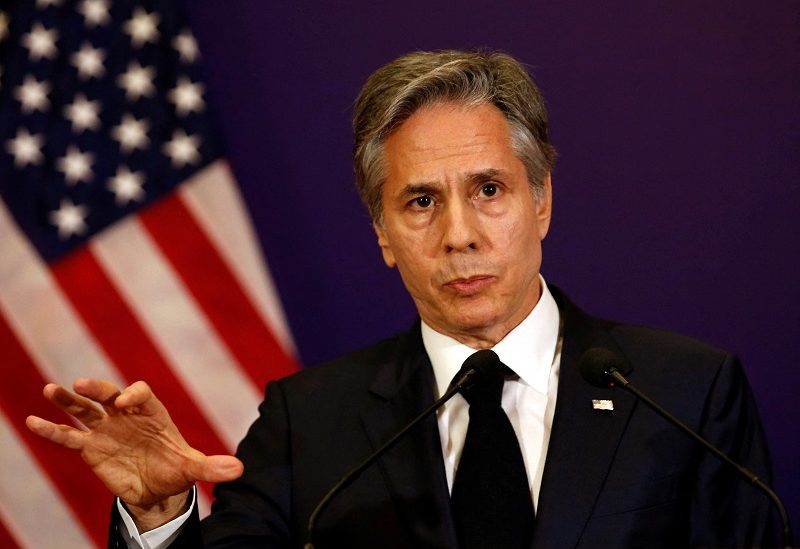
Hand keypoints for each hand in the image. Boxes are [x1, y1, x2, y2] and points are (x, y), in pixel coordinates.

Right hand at [26, 379, 243, 529]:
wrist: (157, 489)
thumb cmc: (176, 470)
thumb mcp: (193, 469)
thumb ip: (212, 467)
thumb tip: (239, 469)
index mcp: (152, 413)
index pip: (142, 394)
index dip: (134, 394)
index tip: (127, 403)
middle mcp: (126, 416)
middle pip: (110, 394)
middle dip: (99, 388)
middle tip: (82, 383)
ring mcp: (106, 430)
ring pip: (85, 409)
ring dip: (69, 400)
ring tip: (50, 390)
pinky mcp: (91, 448)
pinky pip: (68, 437)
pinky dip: (52, 429)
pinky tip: (33, 421)